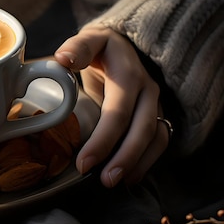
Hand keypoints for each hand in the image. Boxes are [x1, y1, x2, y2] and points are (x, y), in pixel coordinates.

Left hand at [54, 25, 169, 187]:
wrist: (127, 44)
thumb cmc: (101, 47)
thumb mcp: (89, 40)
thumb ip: (77, 48)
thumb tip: (63, 60)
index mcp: (128, 75)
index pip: (118, 112)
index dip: (103, 140)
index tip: (83, 162)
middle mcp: (147, 90)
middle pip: (141, 130)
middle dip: (123, 159)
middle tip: (103, 181)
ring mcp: (155, 104)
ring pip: (155, 138)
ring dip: (137, 164)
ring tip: (115, 183)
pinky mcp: (156, 114)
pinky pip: (160, 141)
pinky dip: (148, 161)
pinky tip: (130, 178)